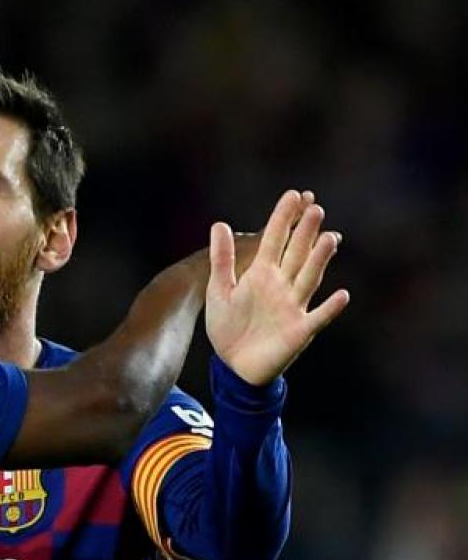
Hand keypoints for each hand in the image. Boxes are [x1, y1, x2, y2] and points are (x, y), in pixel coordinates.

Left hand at [206, 189, 349, 384]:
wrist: (233, 364)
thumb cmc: (227, 326)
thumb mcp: (219, 289)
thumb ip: (221, 258)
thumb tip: (218, 223)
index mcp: (262, 273)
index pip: (275, 240)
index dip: (283, 219)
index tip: (294, 195)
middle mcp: (282, 286)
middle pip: (296, 254)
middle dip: (305, 233)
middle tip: (315, 209)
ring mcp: (293, 307)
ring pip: (309, 278)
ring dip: (319, 260)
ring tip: (330, 239)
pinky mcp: (299, 331)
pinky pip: (318, 317)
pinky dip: (329, 308)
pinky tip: (341, 295)